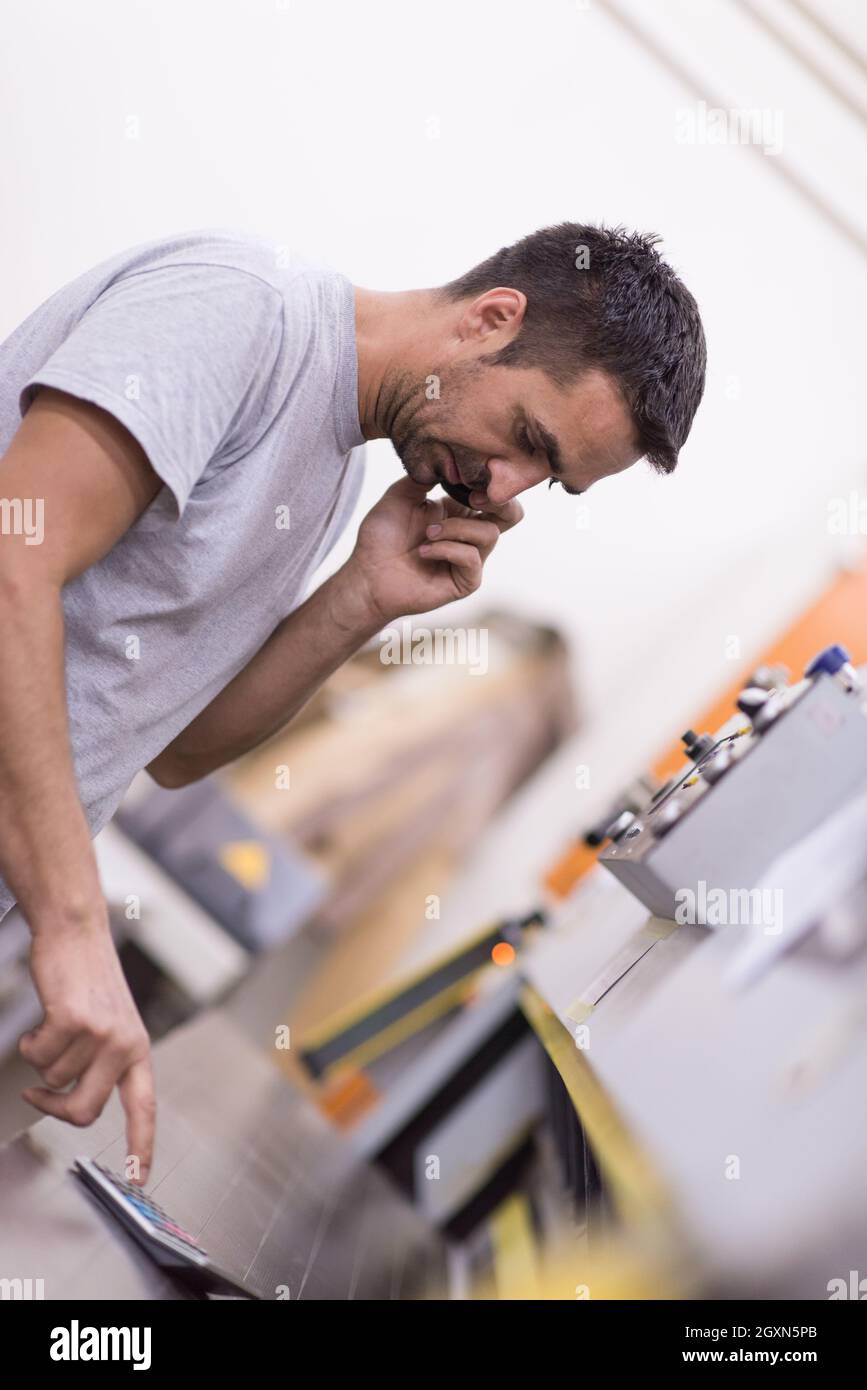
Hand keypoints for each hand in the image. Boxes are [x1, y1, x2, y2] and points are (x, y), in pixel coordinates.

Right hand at [19, 910, 154, 1183]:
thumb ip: (105, 1063)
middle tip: (39, 1094)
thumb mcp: (112, 1025)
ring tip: (53, 1028)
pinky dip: (30, 1042)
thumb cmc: (89, 980)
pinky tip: (43, 1020)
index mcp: (138, 1051)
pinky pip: (38, 1057)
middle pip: (83, 1111)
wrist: (77, 933)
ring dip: (42, 1059)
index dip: (140, 1147)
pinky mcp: (73, 1021)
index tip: (138, 1178)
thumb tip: (78, 1105)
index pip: (144, 1109)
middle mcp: (124, 1045)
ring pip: (53, 1080)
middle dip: (53, 1107)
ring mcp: (101, 1034)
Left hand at [340, 477, 522, 626]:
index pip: (492, 494)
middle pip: (512, 515)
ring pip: (489, 534)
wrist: (367, 574)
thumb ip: (426, 475)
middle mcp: (468, 534)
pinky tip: (423, 551)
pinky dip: (447, 549)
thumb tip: (450, 459)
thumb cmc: (381, 538)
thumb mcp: (400, 495)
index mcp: (457, 512)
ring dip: (456, 529)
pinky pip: (472, 558)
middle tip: (473, 498)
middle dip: (501, 502)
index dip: (491, 482)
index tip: (473, 472)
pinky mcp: (465, 581)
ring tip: (427, 533)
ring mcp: (468, 559)